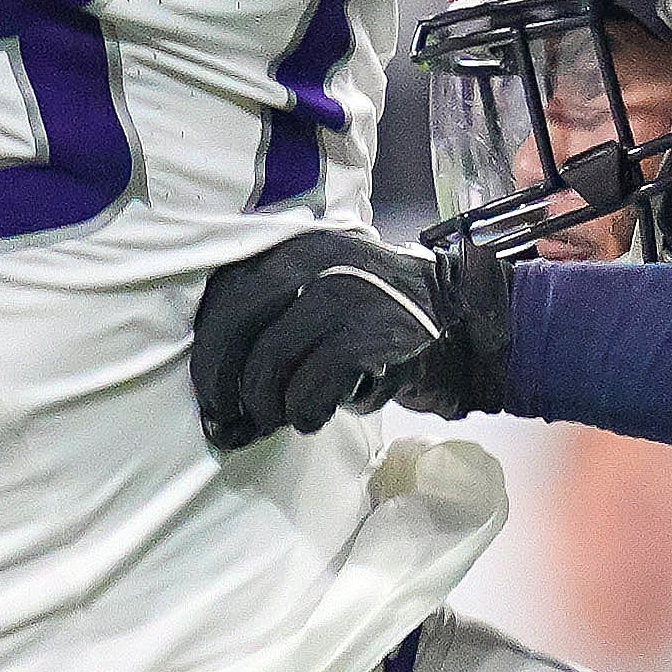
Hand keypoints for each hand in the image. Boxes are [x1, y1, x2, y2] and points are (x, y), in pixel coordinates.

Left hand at [192, 231, 512, 452]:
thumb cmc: (376, 326)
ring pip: (271, 362)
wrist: (463, 325)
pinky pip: (313, 385)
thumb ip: (270, 328)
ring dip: (270, 407)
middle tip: (232, 422)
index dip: (208, 354)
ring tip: (287, 418)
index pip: (226, 296)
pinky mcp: (372, 334)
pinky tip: (315, 418)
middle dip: (225, 384)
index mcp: (295, 249)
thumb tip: (217, 398)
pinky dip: (306, 412)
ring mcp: (346, 294)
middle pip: (238, 326)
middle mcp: (316, 261)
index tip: (210, 397)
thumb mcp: (319, 302)